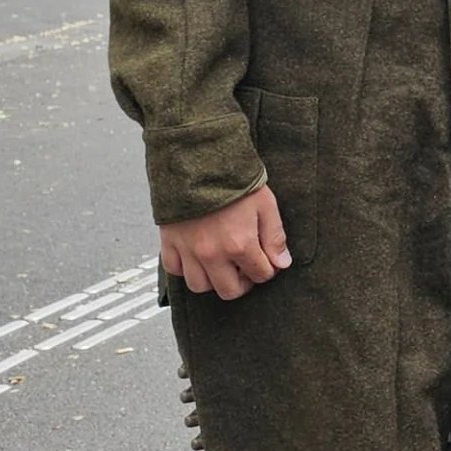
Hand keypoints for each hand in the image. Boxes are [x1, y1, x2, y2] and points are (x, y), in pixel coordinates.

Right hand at [162, 185, 290, 300]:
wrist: (197, 159)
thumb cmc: (232, 179)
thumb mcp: (265, 205)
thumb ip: (274, 237)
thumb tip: (281, 263)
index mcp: (239, 244)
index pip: (260, 275)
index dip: (267, 270)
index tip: (266, 261)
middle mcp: (212, 253)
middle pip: (229, 291)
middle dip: (242, 283)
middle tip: (244, 269)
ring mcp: (188, 250)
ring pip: (199, 286)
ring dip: (213, 280)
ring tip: (221, 265)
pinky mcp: (169, 241)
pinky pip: (174, 269)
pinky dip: (184, 268)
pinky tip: (196, 257)